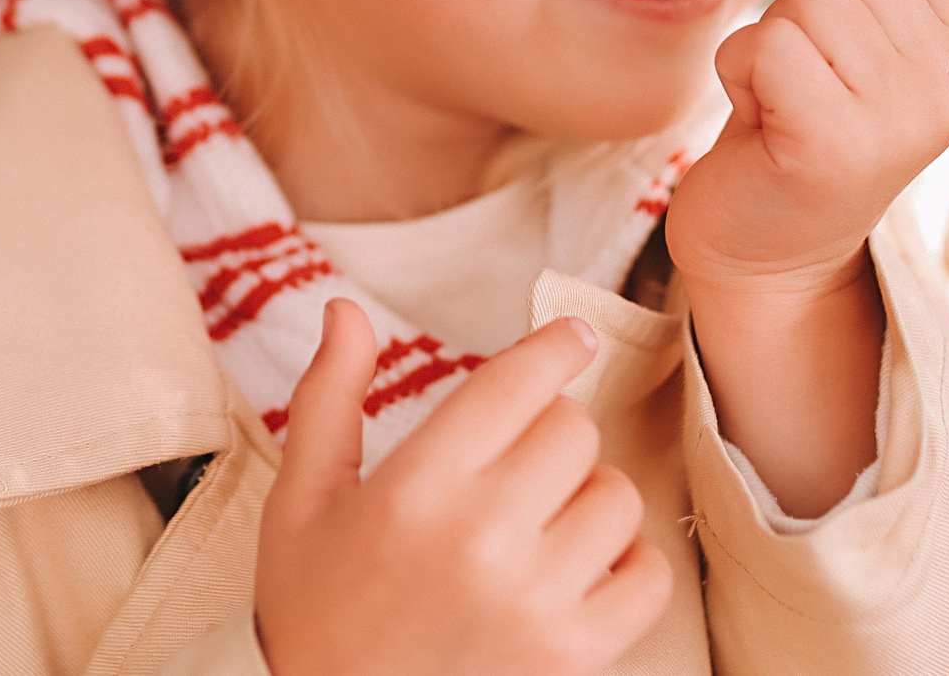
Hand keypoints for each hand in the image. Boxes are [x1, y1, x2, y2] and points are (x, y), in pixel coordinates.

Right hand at [255, 300, 671, 675]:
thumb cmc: (313, 610)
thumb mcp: (300, 500)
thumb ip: (329, 396)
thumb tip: (345, 308)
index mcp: (415, 487)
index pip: (515, 383)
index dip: (554, 346)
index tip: (573, 336)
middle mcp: (482, 538)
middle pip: (573, 429)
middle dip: (549, 430)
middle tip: (515, 461)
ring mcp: (537, 601)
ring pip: (617, 495)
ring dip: (587, 495)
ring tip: (540, 520)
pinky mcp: (575, 655)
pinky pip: (648, 575)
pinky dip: (626, 563)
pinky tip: (578, 568)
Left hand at [667, 0, 948, 297]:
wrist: (764, 247)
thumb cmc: (801, 123)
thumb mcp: (854, 28)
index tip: (834, 57)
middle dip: (797, 15)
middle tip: (798, 88)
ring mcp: (900, 122)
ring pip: (805, 2)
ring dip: (765, 48)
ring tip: (780, 107)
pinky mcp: (834, 148)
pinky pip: (768, 47)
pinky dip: (743, 75)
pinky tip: (759, 125)